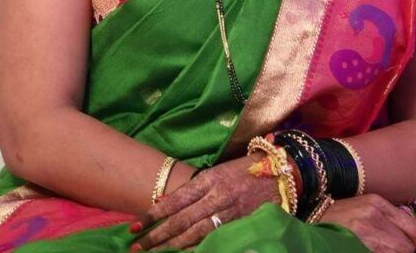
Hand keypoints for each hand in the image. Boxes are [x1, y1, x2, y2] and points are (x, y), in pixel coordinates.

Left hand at [131, 156, 278, 250]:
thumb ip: (198, 188)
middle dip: (156, 235)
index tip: (134, 225)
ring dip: (171, 246)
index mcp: (209, 179)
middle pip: (181, 220)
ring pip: (195, 234)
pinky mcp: (240, 226)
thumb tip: (170, 202)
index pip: (175, 199)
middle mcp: (217, 196)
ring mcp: (229, 213)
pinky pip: (213, 240)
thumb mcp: (220, 172)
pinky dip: (196, 249)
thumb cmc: (246, 170)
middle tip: (135, 246)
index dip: (153, 213)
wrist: (281, 173)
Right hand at [319, 195, 415, 252]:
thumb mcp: (362, 210)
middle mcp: (374, 214)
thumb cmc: (337, 221)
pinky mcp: (357, 245)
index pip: (415, 229)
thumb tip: (412, 239)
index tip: (415, 251)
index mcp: (377, 202)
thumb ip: (386, 219)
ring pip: (399, 252)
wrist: (309, 223)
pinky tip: (374, 252)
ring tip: (381, 251)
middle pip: (409, 246)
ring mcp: (366, 231)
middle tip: (395, 252)